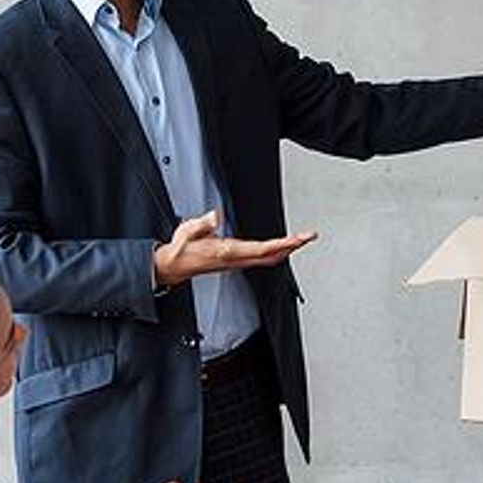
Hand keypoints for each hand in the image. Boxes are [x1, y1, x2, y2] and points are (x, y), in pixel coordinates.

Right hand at [154, 209, 316, 288]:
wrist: (174, 267)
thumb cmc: (181, 249)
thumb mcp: (186, 231)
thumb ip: (202, 224)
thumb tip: (215, 215)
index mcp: (227, 251)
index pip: (261, 249)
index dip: (281, 244)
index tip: (297, 238)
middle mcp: (236, 259)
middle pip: (271, 256)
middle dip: (291, 247)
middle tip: (308, 236)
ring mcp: (237, 262)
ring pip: (268, 259)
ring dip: (286, 250)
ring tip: (301, 239)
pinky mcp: (236, 262)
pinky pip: (261, 259)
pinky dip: (276, 252)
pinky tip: (282, 247)